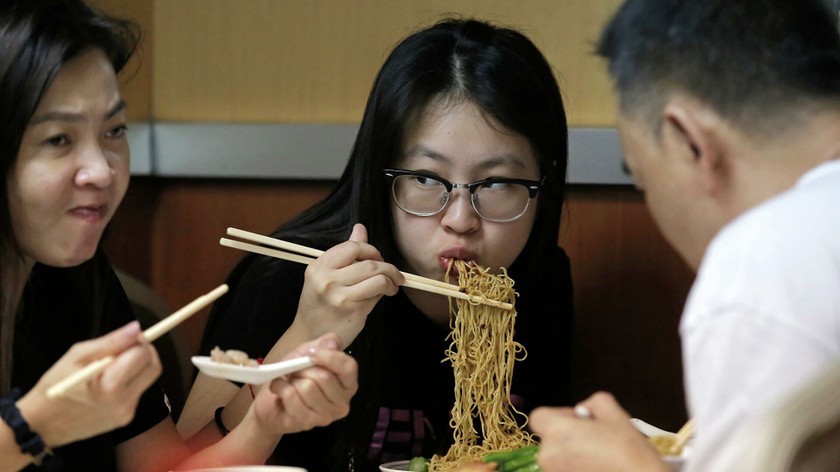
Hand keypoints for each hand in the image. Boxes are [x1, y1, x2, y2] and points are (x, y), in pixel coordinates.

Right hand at [16, 321, 161, 446]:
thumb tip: (137, 328)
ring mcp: (126, 412)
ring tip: (114, 364)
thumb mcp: (77, 356)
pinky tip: (110, 381)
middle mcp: (123, 401)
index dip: (140, 342)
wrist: (42, 424)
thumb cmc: (56, 385)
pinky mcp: (126, 419)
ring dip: (138, 366)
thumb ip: (110, 342)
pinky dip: (130, 381)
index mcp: (110, 385)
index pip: (143, 355)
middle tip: (128, 346)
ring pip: (148, 379)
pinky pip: (138, 392)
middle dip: (145, 352)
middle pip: (154, 368)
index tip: (129, 337)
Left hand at [250, 333, 357, 434]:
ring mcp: (326, 417)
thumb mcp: (308, 353)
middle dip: (303, 368)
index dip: (329, 356)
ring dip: (292, 379)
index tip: (311, 352)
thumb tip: (332, 343)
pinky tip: (279, 389)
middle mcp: (342, 403)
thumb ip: (323, 344)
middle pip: (324, 377)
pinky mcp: (307, 423)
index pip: (349, 367)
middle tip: (295, 370)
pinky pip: (292, 397)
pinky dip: (280, 387)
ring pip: (307, 388)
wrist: (272, 404)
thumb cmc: (295, 377)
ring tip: (289, 381)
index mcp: (348, 384)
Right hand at [291, 223, 403, 346]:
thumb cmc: (320, 305)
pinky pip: (377, 294)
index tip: (378, 258)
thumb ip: (345, 253)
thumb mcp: (326, 275)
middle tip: (392, 273)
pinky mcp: (352, 310)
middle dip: (387, 267)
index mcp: (319, 266)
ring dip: (390, 280)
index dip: (371, 250)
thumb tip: (360, 229)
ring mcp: (339, 295)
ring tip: (392, 285)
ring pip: (377, 277)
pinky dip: (385, 292)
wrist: (309, 335)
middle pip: (369, 263)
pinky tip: (383, 295)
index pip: (352, 247)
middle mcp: (326, 279)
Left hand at [530, 392, 667, 471]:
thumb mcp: (616, 414)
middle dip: (569, 435)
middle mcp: (548, 456)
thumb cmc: (629, 453)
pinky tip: (598, 468)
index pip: (539, 416)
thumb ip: (594, 402)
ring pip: (557, 457)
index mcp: (557, 433)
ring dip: (573, 453)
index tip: (580, 421)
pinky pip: (564, 470)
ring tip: (600, 456)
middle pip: (550, 438)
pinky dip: (577, 468)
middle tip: (595, 439)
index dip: (559, 415)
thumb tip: (584, 409)